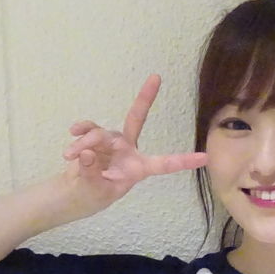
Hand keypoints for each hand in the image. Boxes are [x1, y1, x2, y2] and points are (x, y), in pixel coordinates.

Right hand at [62, 74, 206, 209]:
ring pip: (101, 132)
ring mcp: (112, 142)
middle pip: (135, 120)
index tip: (204, 157)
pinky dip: (81, 129)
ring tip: (69, 155)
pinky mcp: (96, 138)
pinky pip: (90, 127)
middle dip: (146, 97)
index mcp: (138, 169)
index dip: (183, 161)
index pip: (164, 164)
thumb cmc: (92, 196)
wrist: (74, 194)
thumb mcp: (93, 191)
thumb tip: (88, 151)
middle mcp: (128, 150)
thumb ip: (91, 173)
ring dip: (85, 141)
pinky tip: (73, 132)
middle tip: (155, 77)